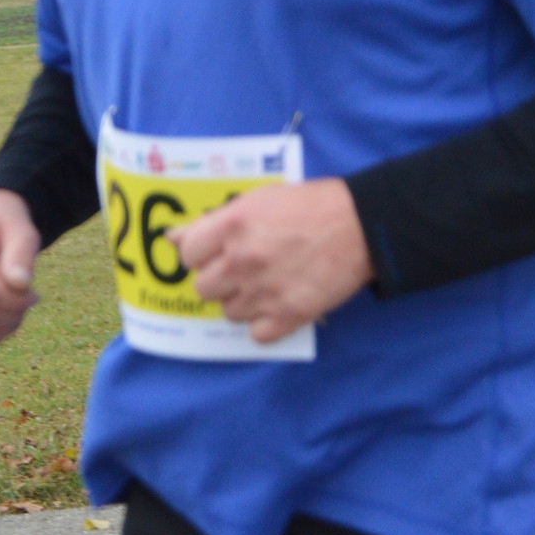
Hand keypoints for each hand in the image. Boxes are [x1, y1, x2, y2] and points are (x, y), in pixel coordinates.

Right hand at [0, 188, 41, 348]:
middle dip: (13, 315)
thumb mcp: (21, 231)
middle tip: (27, 300)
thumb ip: (22, 255)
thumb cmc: (4, 228)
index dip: (18, 301)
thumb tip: (20, 285)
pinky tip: (1, 317)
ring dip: (1, 329)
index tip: (33, 293)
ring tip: (13, 309)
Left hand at [169, 178, 372, 343]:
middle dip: (220, 280)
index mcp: (233, 225)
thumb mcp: (258, 200)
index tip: (217, 253)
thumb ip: (213, 221)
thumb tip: (172, 237)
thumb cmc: (312, 206)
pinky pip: (256, 334)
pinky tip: (279, 304)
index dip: (201, 255)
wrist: (363, 225)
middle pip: (204, 288)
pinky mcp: (289, 315)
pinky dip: (266, 324)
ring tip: (268, 283)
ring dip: (244, 302)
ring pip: (229, 313)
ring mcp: (264, 290)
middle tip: (245, 269)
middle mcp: (243, 260)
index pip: (188, 254)